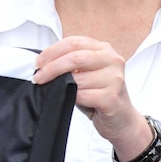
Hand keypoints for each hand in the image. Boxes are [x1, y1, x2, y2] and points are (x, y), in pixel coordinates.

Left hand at [32, 36, 147, 153]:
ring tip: (58, 90)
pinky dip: (73, 98)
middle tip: (38, 77)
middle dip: (51, 68)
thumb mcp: (87, 72)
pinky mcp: (113, 98)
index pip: (74, 42)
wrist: (122, 119)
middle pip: (75, 58)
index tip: (38, 62)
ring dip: (62, 86)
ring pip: (77, 79)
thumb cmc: (100, 94)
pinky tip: (73, 99)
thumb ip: (71, 62)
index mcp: (104, 49)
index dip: (52, 51)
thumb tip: (43, 63)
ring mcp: (115, 79)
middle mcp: (112, 60)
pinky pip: (83, 95)